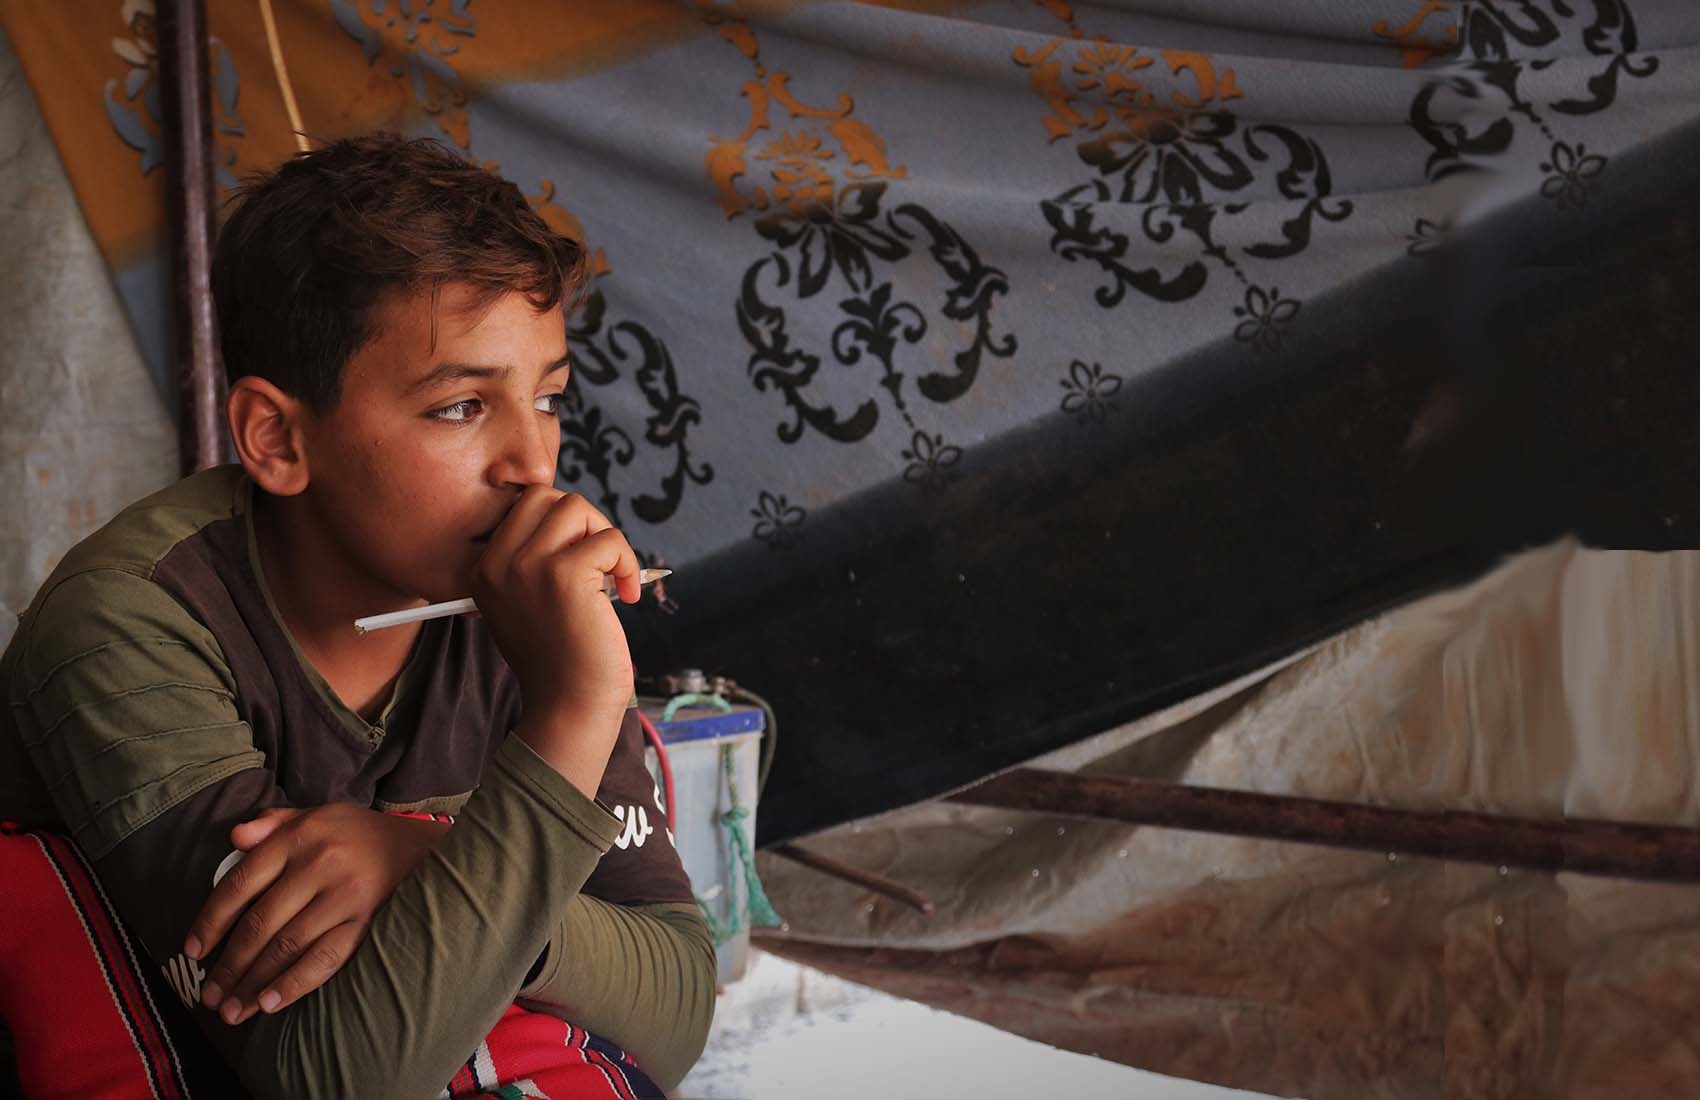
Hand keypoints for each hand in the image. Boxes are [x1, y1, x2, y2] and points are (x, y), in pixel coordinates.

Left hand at [183, 805, 448, 1024]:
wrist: (416, 843)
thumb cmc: (354, 833)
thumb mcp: (313, 815)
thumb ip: (272, 823)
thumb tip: (234, 837)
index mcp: (298, 837)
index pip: (242, 884)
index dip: (212, 921)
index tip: (193, 953)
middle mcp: (319, 865)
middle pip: (261, 923)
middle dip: (230, 966)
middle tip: (209, 997)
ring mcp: (344, 894)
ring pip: (287, 945)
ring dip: (254, 982)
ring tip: (232, 1011)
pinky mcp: (365, 919)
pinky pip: (326, 957)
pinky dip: (295, 983)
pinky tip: (271, 1003)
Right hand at [472, 487, 639, 790]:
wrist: (568, 706)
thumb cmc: (561, 660)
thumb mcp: (529, 604)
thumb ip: (535, 561)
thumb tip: (576, 519)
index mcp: (484, 569)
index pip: (525, 507)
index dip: (564, 526)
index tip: (584, 564)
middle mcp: (498, 563)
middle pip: (548, 496)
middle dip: (585, 522)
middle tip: (600, 565)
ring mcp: (528, 566)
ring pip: (578, 508)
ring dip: (607, 538)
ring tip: (613, 578)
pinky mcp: (565, 575)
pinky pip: (609, 540)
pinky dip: (628, 563)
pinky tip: (627, 596)